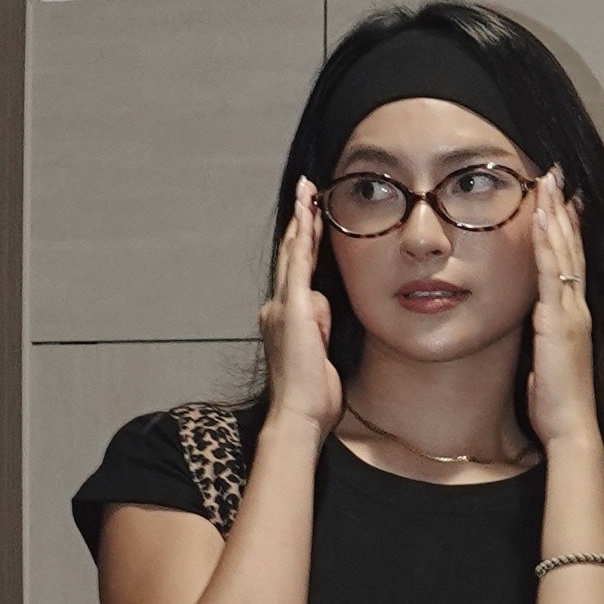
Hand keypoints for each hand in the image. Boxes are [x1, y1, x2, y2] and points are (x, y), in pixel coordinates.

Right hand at [260, 180, 342, 436]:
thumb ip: (322, 327)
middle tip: (305, 191)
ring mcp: (283, 306)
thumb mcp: (322, 353)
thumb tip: (325, 309)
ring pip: (293, 253)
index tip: (310, 220)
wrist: (299, 412)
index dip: (303, 245)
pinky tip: (307, 215)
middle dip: (299, 222)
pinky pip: (298, 263)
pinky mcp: (293, 307)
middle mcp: (278, 308)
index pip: (297, 274)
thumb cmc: (313, 394)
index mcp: (285, 320)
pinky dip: (302, 237)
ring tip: (308, 192)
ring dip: (301, 220)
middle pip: (291, 256)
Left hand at [522, 171, 596, 450]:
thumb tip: (532, 324)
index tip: (563, 200)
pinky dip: (547, 242)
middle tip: (557, 175)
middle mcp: (577, 308)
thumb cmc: (556, 403)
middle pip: (571, 248)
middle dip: (564, 209)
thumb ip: (542, 337)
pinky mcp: (560, 321)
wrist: (570, 427)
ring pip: (564, 252)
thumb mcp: (545, 360)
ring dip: (556, 214)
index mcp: (573, 316)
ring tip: (548, 181)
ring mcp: (571, 312)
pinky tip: (541, 217)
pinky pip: (551, 272)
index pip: (571, 263)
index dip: (567, 230)